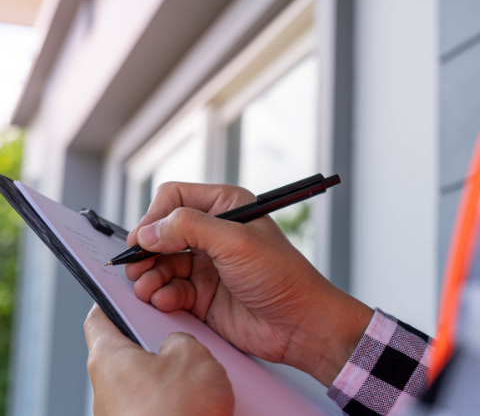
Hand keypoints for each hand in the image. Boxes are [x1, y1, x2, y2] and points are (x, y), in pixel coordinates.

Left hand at [84, 304, 233, 415]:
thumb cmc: (177, 413)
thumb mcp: (191, 354)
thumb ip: (180, 339)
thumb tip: (176, 346)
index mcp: (108, 358)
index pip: (99, 317)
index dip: (113, 300)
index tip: (125, 292)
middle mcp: (106, 388)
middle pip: (127, 349)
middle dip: (155, 339)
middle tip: (179, 331)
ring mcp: (121, 413)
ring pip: (145, 378)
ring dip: (170, 371)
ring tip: (198, 369)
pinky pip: (156, 402)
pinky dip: (174, 396)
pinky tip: (198, 397)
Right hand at [126, 182, 372, 386]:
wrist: (300, 324)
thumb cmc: (280, 275)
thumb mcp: (235, 241)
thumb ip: (189, 228)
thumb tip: (148, 231)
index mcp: (224, 206)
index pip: (175, 198)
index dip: (154, 216)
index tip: (142, 238)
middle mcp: (212, 232)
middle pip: (162, 232)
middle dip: (147, 249)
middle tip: (135, 265)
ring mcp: (206, 264)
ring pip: (161, 262)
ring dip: (149, 275)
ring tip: (146, 287)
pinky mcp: (202, 293)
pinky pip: (170, 289)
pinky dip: (162, 294)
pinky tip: (165, 301)